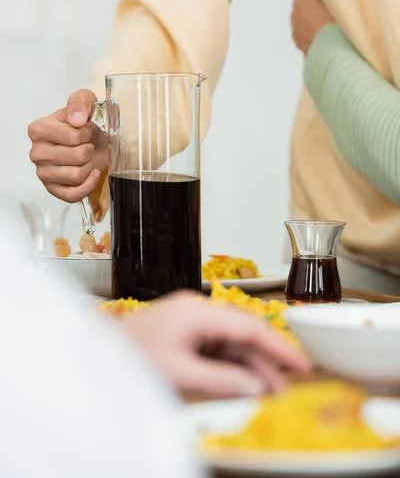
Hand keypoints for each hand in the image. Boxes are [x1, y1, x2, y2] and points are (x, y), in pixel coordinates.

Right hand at [28, 90, 107, 202]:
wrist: (91, 143)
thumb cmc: (84, 126)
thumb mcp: (85, 103)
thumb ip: (80, 102)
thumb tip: (77, 120)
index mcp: (38, 129)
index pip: (72, 136)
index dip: (86, 134)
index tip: (86, 131)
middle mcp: (36, 153)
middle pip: (77, 157)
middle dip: (89, 150)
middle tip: (87, 145)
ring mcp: (43, 173)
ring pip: (77, 175)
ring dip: (89, 166)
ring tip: (87, 158)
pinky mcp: (53, 190)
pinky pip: (73, 195)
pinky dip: (88, 185)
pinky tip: (92, 174)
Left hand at [122, 292, 310, 398]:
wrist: (96, 355)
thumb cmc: (129, 356)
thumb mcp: (177, 372)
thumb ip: (220, 380)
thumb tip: (254, 386)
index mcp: (197, 311)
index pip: (249, 325)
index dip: (279, 344)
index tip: (302, 362)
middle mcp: (198, 312)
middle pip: (243, 333)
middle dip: (266, 359)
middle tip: (288, 385)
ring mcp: (191, 324)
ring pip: (232, 344)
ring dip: (250, 366)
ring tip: (269, 392)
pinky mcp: (185, 336)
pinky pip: (217, 350)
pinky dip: (232, 367)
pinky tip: (243, 384)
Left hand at [291, 0, 333, 53]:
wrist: (330, 51)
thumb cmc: (335, 24)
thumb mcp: (336, 3)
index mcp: (301, 0)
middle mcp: (294, 13)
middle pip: (298, 1)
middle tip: (322, 0)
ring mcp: (294, 28)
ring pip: (299, 17)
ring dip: (307, 15)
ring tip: (321, 18)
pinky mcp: (296, 41)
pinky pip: (300, 31)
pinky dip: (306, 28)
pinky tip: (318, 32)